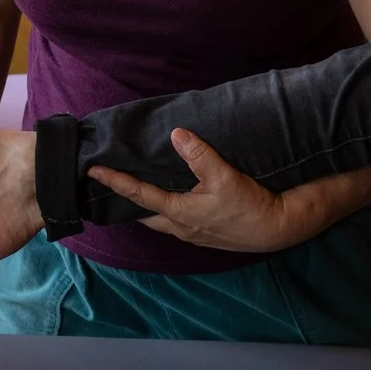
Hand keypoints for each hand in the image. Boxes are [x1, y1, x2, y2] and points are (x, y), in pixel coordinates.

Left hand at [90, 130, 370, 253]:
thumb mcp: (224, 177)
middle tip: (110, 184)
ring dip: (146, 206)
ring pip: (160, 219)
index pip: (137, 195)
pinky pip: (175, 222)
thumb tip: (176, 134)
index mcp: (179, 212)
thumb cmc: (249, 205)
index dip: (114, 181)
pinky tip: (171, 199)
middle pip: (143, 213)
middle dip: (126, 199)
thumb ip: (199, 155)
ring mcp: (192, 234)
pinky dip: (165, 210)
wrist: (277, 229)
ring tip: (136, 189)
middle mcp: (180, 227)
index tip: (93, 171)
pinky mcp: (205, 234)